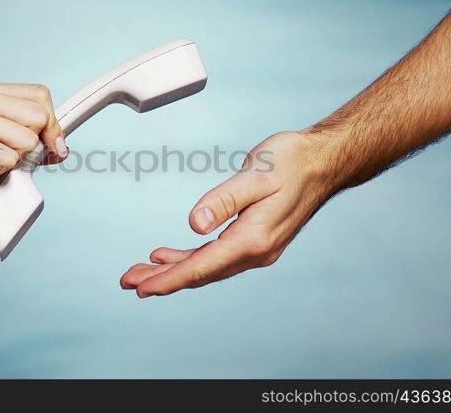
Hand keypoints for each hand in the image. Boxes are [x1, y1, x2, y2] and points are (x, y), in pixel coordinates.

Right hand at [0, 82, 66, 212]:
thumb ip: (21, 132)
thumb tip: (61, 145)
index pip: (40, 95)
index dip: (52, 124)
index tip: (52, 146)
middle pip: (39, 117)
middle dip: (35, 145)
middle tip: (11, 157)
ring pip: (27, 141)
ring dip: (13, 161)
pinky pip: (9, 159)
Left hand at [120, 131, 335, 296]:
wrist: (321, 162)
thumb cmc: (291, 163)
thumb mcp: (255, 175)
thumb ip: (223, 200)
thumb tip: (195, 224)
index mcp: (254, 238)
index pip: (202, 266)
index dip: (169, 279)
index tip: (143, 288)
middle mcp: (255, 251)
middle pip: (200, 272)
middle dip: (162, 279)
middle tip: (128, 281)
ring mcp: (256, 248)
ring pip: (206, 267)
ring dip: (172, 270)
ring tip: (141, 272)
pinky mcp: (253, 239)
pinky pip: (215, 257)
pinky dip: (190, 258)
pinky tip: (169, 256)